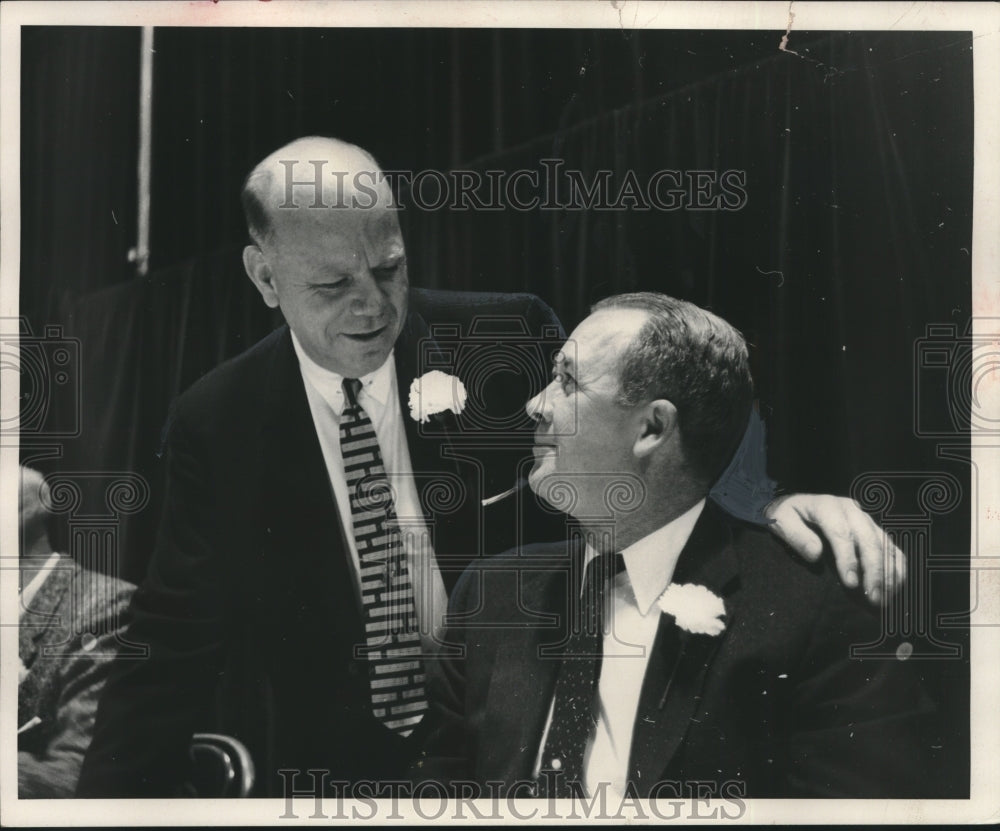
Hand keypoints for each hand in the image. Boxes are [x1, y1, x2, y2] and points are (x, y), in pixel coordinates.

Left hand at [764, 493, 904, 603]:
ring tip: (885, 599)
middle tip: (873, 599)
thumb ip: (796, 536)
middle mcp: (851, 510)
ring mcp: (866, 519)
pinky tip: (895, 589)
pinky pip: (893, 548)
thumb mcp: (781, 522)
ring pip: (885, 545)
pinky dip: (897, 568)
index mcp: (827, 506)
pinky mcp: (874, 529)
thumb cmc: (787, 517)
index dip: (848, 559)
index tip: (851, 584)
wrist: (796, 505)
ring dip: (889, 573)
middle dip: (874, 571)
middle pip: (869, 540)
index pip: (842, 533)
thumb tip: (815, 554)